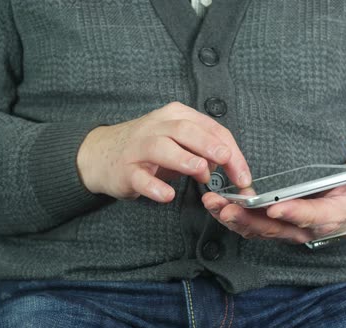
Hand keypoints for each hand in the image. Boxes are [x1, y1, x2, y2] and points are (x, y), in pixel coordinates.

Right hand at [76, 102, 251, 201]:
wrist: (101, 153)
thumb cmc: (147, 148)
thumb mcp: (177, 140)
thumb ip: (203, 148)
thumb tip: (229, 162)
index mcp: (175, 116)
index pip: (209, 128)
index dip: (231, 151)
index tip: (244, 174)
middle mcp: (157, 127)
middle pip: (187, 131)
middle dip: (210, 146)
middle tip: (226, 161)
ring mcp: (139, 147)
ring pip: (163, 148)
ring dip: (185, 159)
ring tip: (202, 172)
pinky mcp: (125, 170)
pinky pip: (140, 178)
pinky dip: (154, 186)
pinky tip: (167, 195)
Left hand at [202, 142, 345, 243]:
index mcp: (327, 217)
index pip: (308, 216)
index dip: (291, 212)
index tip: (273, 206)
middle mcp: (303, 228)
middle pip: (273, 228)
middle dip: (248, 218)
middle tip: (226, 206)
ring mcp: (286, 230)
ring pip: (257, 230)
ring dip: (233, 218)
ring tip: (213, 204)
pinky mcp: (274, 227)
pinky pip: (251, 227)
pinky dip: (232, 219)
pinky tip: (216, 206)